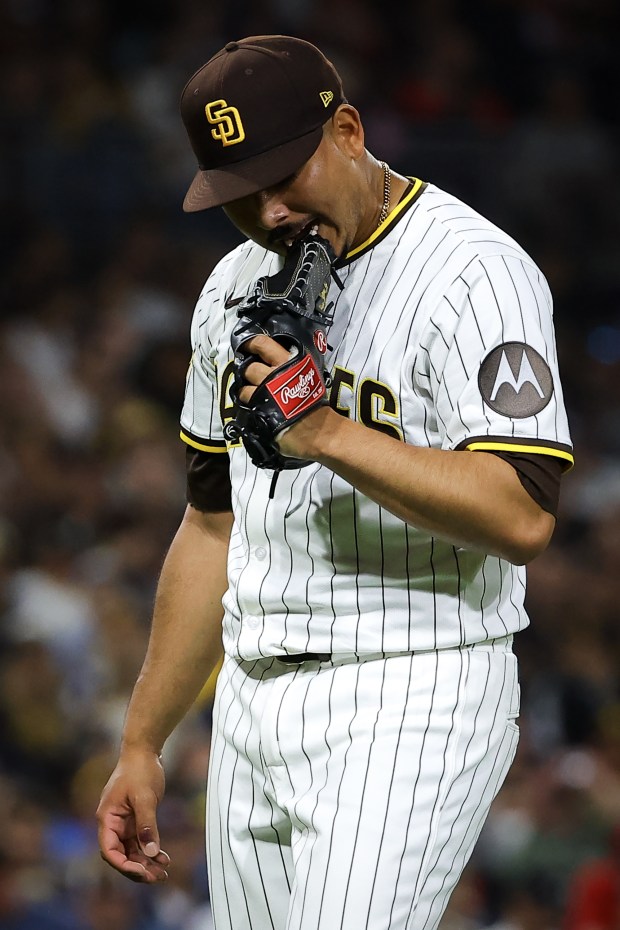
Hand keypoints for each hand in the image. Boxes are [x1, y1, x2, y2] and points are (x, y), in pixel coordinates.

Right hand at [96, 749, 169, 883]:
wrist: (144, 751)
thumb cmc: (140, 770)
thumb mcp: (144, 797)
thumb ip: (147, 824)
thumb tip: (151, 852)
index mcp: (107, 818)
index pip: (109, 850)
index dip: (123, 864)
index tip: (141, 871)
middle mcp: (112, 823)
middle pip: (121, 855)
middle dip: (137, 868)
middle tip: (157, 878)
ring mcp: (123, 822)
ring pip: (131, 851)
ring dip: (146, 862)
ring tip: (163, 872)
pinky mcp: (134, 820)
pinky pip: (140, 841)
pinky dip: (150, 850)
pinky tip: (164, 858)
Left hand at [239, 334, 333, 460]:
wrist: (318, 430)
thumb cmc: (315, 405)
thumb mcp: (307, 376)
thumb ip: (290, 368)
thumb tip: (276, 364)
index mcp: (289, 362)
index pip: (263, 344)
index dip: (251, 343)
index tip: (246, 345)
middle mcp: (275, 374)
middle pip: (249, 366)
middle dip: (247, 370)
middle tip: (250, 375)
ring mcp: (265, 392)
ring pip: (243, 386)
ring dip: (244, 390)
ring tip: (251, 395)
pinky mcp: (259, 409)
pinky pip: (245, 402)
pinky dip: (247, 404)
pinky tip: (254, 406)